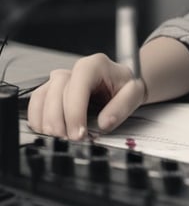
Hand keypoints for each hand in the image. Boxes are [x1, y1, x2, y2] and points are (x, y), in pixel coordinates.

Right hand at [26, 52, 146, 140]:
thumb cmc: (125, 86)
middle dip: (60, 121)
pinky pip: (36, 103)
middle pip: (56, 92)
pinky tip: (48, 132)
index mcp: (95, 65)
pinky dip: (38, 120)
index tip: (79, 134)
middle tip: (69, 140)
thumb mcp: (134, 93)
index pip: (77, 85)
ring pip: (43, 97)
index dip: (74, 112)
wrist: (122, 84)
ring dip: (46, 121)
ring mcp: (61, 79)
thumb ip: (122, 107)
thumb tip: (104, 122)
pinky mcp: (52, 90)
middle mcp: (74, 69)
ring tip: (58, 138)